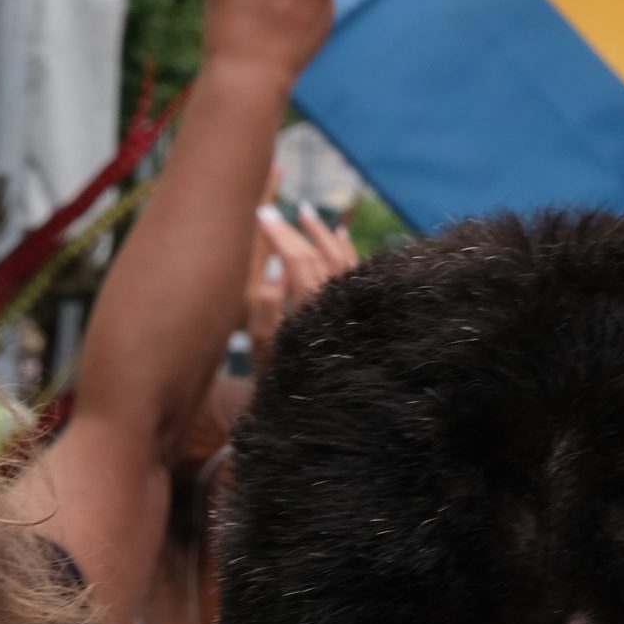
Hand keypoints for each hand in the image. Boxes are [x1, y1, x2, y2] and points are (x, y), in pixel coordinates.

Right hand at [246, 202, 359, 369]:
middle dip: (298, 231)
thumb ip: (267, 306)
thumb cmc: (280, 380)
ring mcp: (355, 309)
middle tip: (275, 212)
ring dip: (324, 235)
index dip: (280, 235)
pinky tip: (342, 234)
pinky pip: (357, 274)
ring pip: (343, 261)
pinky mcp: (362, 314)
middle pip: (320, 257)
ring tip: (307, 214)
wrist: (313, 411)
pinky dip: (348, 252)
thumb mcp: (265, 348)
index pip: (298, 260)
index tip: (262, 214)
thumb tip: (274, 265)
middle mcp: (341, 306)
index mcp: (314, 311)